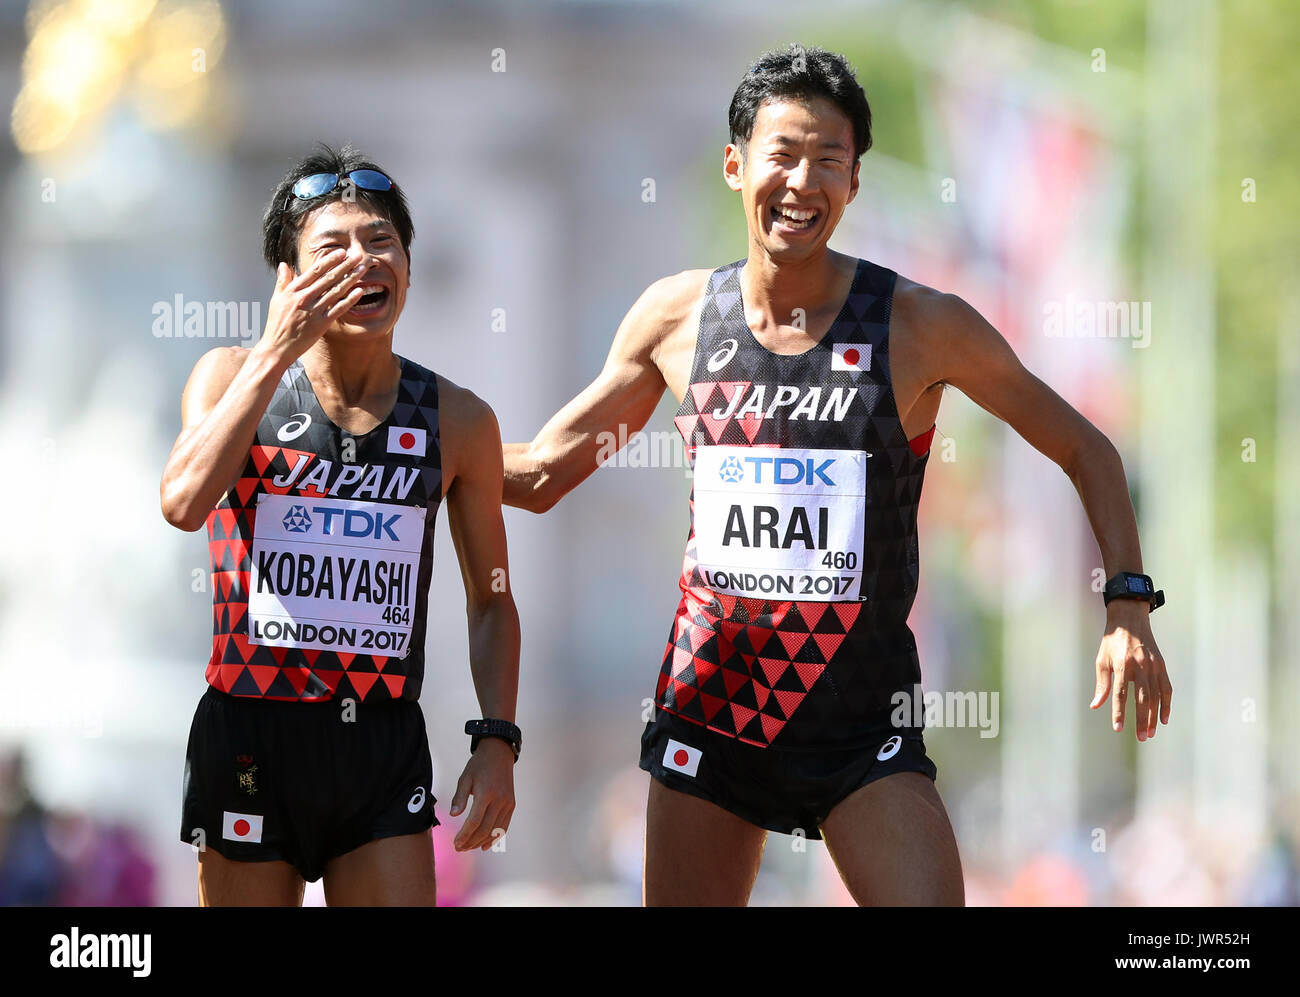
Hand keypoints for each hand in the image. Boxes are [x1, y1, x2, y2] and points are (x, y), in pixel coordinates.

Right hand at [256, 249, 369, 364]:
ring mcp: (313, 311)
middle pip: (328, 278)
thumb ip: (283, 281)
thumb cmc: (276, 324)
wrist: (277, 347)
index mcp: (293, 290)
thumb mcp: (276, 299)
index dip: (329, 260)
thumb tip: (284, 264)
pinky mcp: (321, 324)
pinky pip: (338, 309)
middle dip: (344, 266)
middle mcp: (304, 298)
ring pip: (335, 291)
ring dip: (350, 279)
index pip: (314, 271)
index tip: (341, 252)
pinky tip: (359, 291)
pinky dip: (349, 299)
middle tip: (357, 256)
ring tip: (362, 269)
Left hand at [448, 738, 515, 851]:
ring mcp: (508, 803)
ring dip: (480, 842)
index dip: (465, 835)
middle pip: (485, 829)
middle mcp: (499, 800)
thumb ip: (459, 797)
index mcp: (486, 793)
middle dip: (471, 842)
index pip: (475, 821)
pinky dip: (494, 838)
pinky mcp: (511, 805)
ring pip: (495, 830)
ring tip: (468, 847)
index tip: (456, 843)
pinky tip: (484, 845)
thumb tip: (453, 815)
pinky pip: (504, 826)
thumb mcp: (465, 778)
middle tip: (459, 848)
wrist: (499, 754)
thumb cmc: (479, 765)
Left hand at [1090, 600, 1171, 740]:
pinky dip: (1166, 704)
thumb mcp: (1101, 660)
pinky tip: (1163, 718)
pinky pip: (1167, 689)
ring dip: (1153, 716)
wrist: (1130, 621)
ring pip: (1157, 696)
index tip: (1118, 728)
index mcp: (1122, 665)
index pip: (1120, 694)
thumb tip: (1096, 705)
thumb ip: (1101, 684)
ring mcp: (1154, 666)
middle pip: (1142, 698)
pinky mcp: (1162, 666)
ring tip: (1150, 733)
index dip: (1118, 712)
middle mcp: (1140, 666)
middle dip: (1141, 720)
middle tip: (1141, 738)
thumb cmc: (1111, 642)